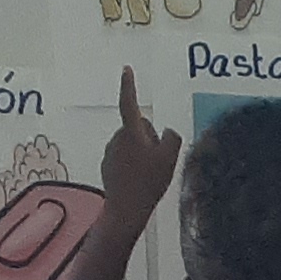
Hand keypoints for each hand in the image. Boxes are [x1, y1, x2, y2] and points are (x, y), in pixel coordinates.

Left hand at [101, 68, 180, 220]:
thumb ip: (172, 138)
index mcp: (131, 132)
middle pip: (139, 127)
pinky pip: (125, 158)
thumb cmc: (148, 183)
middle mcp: (117, 138)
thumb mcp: (170, 159)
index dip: (129, 85)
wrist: (126, 209)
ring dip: (141, 154)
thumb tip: (168, 132)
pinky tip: (139, 181)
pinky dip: (133, 165)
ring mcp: (111, 152)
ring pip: (132, 144)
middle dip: (148, 139)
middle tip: (156, 162)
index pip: (129, 102)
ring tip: (148, 175)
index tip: (126, 69)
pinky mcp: (108, 165)